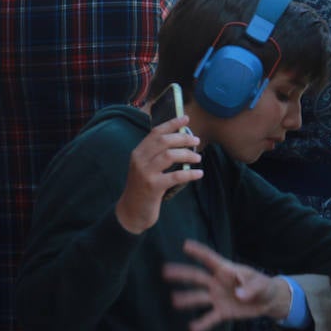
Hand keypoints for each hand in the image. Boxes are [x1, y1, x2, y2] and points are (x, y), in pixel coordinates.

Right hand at [113, 114, 202, 233]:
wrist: (132, 211)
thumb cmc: (143, 188)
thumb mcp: (145, 168)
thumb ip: (156, 156)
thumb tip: (180, 142)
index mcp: (138, 153)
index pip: (155, 133)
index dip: (171, 124)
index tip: (186, 119)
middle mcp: (139, 160)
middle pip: (164, 141)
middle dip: (183, 138)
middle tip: (196, 141)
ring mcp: (145, 173)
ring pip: (170, 155)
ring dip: (187, 155)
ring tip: (198, 158)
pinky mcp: (153, 187)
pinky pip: (176, 176)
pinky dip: (190, 174)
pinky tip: (199, 174)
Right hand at [163, 239, 293, 330]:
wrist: (267, 301)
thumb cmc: (263, 286)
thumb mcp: (263, 285)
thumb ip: (252, 288)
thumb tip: (239, 296)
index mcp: (227, 270)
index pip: (210, 259)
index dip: (199, 252)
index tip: (185, 245)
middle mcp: (218, 283)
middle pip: (197, 277)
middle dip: (182, 274)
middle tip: (165, 271)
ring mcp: (218, 297)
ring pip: (199, 297)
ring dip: (187, 299)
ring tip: (174, 301)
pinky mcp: (222, 312)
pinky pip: (210, 318)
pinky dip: (202, 324)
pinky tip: (191, 329)